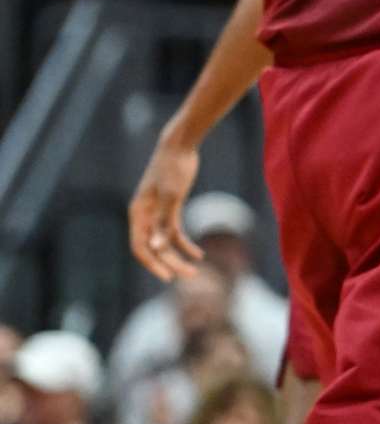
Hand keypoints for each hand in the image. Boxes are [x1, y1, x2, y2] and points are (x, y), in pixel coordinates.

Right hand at [129, 131, 203, 280]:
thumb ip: (164, 222)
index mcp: (138, 214)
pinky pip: (175, 232)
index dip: (153, 264)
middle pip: (154, 247)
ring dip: (179, 256)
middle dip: (170, 263)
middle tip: (189, 276)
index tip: (169, 277)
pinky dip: (185, 243)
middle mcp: (144, 216)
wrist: (180, 146)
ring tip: (196, 270)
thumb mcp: (172, 196)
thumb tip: (157, 248)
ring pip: (165, 242)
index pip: (140, 247)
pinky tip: (198, 254)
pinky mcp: (170, 208)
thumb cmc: (173, 168)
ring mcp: (156, 213)